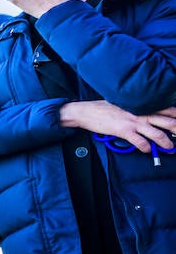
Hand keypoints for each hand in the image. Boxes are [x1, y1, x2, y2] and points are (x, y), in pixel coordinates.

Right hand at [60, 101, 175, 153]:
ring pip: (158, 134)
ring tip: (170, 148)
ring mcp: (133, 122)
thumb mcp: (123, 103)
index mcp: (142, 104)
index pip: (167, 109)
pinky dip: (147, 148)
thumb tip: (147, 114)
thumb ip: (137, 107)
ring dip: (166, 143)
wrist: (86, 111)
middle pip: (167, 122)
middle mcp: (141, 113)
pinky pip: (141, 142)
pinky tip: (148, 151)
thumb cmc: (103, 108)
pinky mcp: (124, 131)